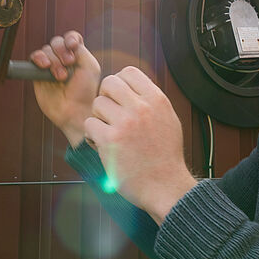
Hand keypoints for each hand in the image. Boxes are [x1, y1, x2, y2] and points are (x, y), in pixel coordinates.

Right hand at [29, 30, 100, 147]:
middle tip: (69, 63)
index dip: (70, 38)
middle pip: (57, 41)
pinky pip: (34, 58)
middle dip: (62, 50)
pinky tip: (45, 66)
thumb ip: (79, 50)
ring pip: (46, 49)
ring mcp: (50, 65)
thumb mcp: (89, 66)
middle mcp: (63, 58)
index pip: (71, 38)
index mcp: (77, 54)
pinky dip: (38, 58)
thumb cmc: (85, 90)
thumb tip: (66, 42)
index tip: (73, 45)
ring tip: (61, 76)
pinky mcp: (38, 73)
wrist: (75, 110)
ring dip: (53, 60)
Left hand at [85, 66, 196, 223]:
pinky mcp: (109, 141)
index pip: (129, 72)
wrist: (166, 186)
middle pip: (109, 83)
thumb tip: (131, 85)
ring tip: (109, 132)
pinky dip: (92, 135)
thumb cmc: (165, 155)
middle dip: (106, 96)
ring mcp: (125, 124)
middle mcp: (141, 108)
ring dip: (99, 117)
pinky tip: (102, 144)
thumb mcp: (168, 119)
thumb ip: (150, 100)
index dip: (120, 82)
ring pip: (97, 104)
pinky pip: (89, 124)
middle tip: (110, 113)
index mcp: (157, 100)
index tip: (120, 98)